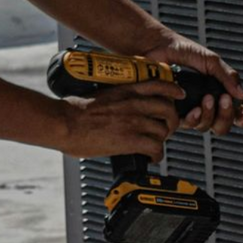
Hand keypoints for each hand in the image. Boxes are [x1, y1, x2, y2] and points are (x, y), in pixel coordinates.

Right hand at [55, 82, 184, 159]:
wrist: (64, 122)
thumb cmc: (75, 111)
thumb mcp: (101, 96)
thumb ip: (116, 99)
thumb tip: (118, 107)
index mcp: (126, 90)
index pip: (159, 85)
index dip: (173, 91)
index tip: (178, 95)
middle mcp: (134, 104)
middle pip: (168, 110)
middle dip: (171, 121)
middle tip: (166, 128)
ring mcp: (134, 121)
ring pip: (164, 130)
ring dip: (162, 140)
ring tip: (155, 145)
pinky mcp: (131, 139)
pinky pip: (156, 148)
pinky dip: (156, 155)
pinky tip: (151, 157)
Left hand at [140, 27, 242, 137]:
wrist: (158, 47)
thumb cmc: (184, 51)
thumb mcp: (211, 61)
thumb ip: (227, 77)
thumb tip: (242, 94)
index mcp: (217, 92)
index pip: (233, 112)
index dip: (241, 118)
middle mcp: (204, 105)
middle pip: (221, 125)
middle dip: (226, 116)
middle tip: (224, 99)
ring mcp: (189, 110)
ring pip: (205, 126)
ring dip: (210, 114)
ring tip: (206, 98)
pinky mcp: (173, 112)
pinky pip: (187, 124)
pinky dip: (194, 118)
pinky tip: (193, 109)